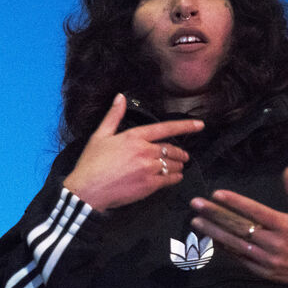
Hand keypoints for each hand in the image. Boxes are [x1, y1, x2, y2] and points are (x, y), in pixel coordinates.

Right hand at [63, 93, 203, 210]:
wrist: (87, 190)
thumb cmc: (91, 163)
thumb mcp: (99, 136)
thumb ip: (113, 116)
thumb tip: (120, 97)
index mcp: (134, 137)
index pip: (165, 128)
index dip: (185, 126)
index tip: (200, 125)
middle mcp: (145, 151)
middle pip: (172, 149)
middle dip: (181, 152)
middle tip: (184, 156)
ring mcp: (149, 169)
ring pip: (173, 164)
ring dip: (178, 165)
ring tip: (178, 167)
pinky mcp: (149, 185)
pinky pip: (170, 179)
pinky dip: (175, 178)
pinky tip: (175, 178)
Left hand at [190, 167, 287, 287]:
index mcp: (285, 225)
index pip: (255, 211)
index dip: (235, 202)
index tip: (216, 194)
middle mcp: (274, 242)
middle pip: (239, 227)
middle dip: (215, 215)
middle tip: (195, 204)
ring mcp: (267, 259)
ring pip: (235, 243)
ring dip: (214, 232)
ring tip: (196, 221)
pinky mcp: (262, 272)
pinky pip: (239, 258)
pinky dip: (224, 248)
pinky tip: (210, 238)